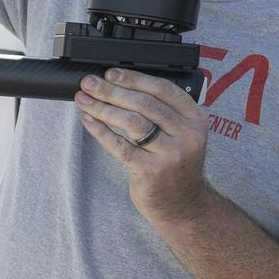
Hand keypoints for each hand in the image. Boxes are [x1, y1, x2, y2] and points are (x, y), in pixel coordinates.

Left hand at [74, 68, 210, 224]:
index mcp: (195, 120)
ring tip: (83, 99)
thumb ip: (163, 113)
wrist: (182, 205)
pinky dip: (100, 130)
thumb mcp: (182, 135)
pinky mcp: (149, 170)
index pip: (164, 90)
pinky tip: (88, 120)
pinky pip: (119, 145)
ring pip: (131, 122)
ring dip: (103, 107)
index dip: (135, 79)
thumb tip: (120, 86)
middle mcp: (186, 135)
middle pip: (144, 104)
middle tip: (90, 83)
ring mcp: (169, 154)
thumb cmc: (176, 165)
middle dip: (112, 90)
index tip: (111, 73)